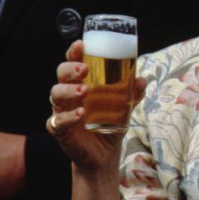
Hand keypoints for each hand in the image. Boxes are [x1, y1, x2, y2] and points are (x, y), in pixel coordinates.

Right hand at [47, 40, 144, 170]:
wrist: (104, 155)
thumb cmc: (109, 123)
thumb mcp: (124, 107)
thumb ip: (132, 93)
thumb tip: (142, 80)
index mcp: (81, 83)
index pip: (73, 62)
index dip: (74, 52)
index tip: (81, 44)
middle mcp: (68, 94)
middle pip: (61, 75)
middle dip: (69, 69)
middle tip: (83, 70)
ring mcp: (61, 111)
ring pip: (56, 95)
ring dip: (69, 91)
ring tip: (84, 92)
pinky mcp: (60, 130)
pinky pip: (57, 121)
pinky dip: (68, 117)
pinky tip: (80, 114)